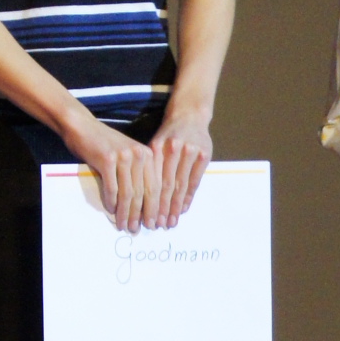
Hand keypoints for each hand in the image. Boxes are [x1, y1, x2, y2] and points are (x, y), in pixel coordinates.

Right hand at [62, 105, 160, 233]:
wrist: (82, 127)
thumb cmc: (104, 144)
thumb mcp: (127, 156)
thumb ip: (136, 175)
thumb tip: (142, 207)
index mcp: (148, 155)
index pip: (156, 187)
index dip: (155, 208)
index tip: (153, 224)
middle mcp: (139, 155)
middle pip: (144, 192)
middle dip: (142, 215)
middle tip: (138, 230)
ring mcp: (123, 156)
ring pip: (128, 193)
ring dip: (126, 213)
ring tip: (124, 226)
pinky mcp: (107, 159)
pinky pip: (112, 188)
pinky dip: (111, 203)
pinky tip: (111, 211)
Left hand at [148, 101, 213, 227]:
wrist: (190, 115)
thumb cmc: (169, 134)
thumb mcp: (155, 144)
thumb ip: (149, 166)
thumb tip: (136, 194)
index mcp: (157, 147)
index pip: (151, 179)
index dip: (147, 199)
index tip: (143, 216)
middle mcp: (173, 149)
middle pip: (165, 185)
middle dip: (161, 207)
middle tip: (157, 225)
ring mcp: (190, 152)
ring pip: (181, 185)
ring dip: (175, 207)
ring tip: (171, 222)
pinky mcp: (204, 155)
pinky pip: (195, 181)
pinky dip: (189, 197)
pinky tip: (183, 209)